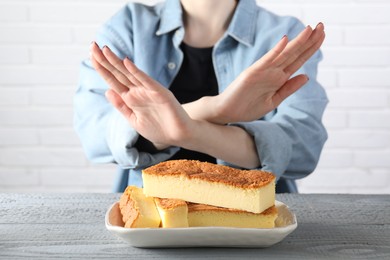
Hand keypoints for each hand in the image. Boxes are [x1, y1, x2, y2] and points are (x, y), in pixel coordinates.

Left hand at [89, 43, 193, 148]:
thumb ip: (121, 106)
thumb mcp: (134, 120)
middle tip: (92, 45)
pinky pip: (146, 81)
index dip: (102, 68)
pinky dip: (136, 72)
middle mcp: (138, 91)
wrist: (179, 136)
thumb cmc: (159, 129)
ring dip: (116, 62)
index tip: (90, 56)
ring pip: (129, 74)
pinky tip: (126, 62)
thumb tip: (107, 91)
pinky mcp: (160, 93)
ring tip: (104, 49)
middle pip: (118, 73)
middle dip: (104, 60)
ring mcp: (148, 91)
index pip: (113, 80)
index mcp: (131, 98)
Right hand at [206, 22, 325, 123]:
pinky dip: (275, 51)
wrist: (227, 112)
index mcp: (279, 78)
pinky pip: (266, 61)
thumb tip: (307, 76)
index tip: (322, 35)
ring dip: (297, 42)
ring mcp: (263, 71)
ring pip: (284, 54)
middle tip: (322, 25)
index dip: (311, 48)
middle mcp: (273, 71)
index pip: (298, 60)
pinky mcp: (252, 73)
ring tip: (310, 29)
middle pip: (294, 53)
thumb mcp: (273, 101)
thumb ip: (288, 88)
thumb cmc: (247, 107)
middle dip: (309, 40)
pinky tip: (285, 40)